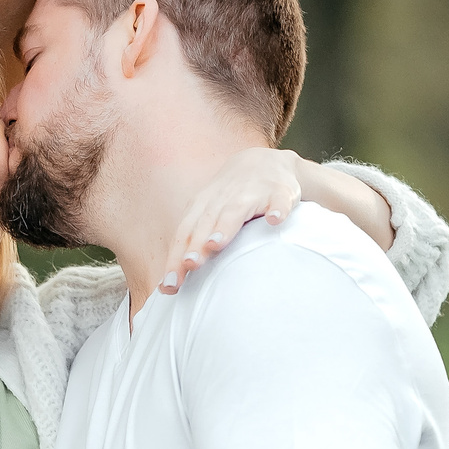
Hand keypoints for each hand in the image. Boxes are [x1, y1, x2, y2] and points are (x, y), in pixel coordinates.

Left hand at [161, 147, 303, 294]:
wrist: (266, 162)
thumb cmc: (231, 199)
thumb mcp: (208, 216)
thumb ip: (192, 246)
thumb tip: (168, 287)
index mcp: (203, 207)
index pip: (185, 233)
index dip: (176, 258)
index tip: (170, 284)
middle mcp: (224, 199)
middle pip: (205, 223)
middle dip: (196, 244)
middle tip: (189, 265)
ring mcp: (251, 193)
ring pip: (235, 210)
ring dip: (225, 227)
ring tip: (216, 245)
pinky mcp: (280, 192)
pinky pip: (279, 201)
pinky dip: (277, 209)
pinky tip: (275, 221)